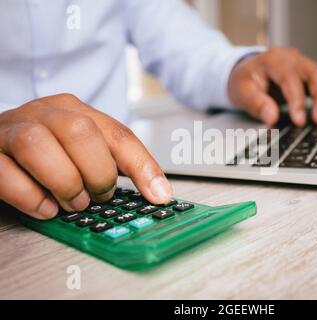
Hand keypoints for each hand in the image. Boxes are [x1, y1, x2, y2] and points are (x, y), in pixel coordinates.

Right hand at [0, 94, 171, 219]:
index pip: (118, 135)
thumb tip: (156, 191)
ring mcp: (11, 130)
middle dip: (97, 173)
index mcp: (75, 110)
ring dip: (64, 182)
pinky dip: (31, 197)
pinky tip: (45, 207)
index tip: (159, 195)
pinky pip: (5, 173)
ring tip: (72, 201)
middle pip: (80, 131)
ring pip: (38, 145)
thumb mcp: (82, 148)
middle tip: (98, 195)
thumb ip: (112, 162)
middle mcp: (44, 113)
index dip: (142, 167)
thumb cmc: (46, 148)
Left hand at [228, 47, 316, 126]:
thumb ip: (257, 104)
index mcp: (273, 60)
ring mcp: (303, 63)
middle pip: (315, 72)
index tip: (300, 121)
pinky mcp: (311, 72)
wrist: (246, 72)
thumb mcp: (242, 93)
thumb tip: (272, 118)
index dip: (297, 101)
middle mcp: (291, 57)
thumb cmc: (244, 81)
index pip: (290, 78)